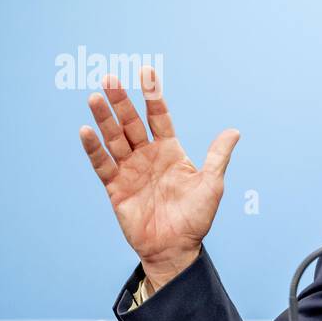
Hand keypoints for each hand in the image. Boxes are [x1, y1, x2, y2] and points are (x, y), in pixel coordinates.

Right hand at [78, 66, 239, 288]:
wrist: (176, 248)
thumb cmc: (196, 217)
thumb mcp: (211, 184)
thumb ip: (217, 157)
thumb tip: (234, 131)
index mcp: (170, 151)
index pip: (159, 117)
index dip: (152, 95)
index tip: (146, 72)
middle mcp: (147, 156)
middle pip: (132, 123)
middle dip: (122, 101)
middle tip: (110, 78)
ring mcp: (130, 170)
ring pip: (114, 139)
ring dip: (105, 119)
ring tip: (95, 97)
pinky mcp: (115, 187)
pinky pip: (102, 164)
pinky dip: (94, 149)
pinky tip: (87, 131)